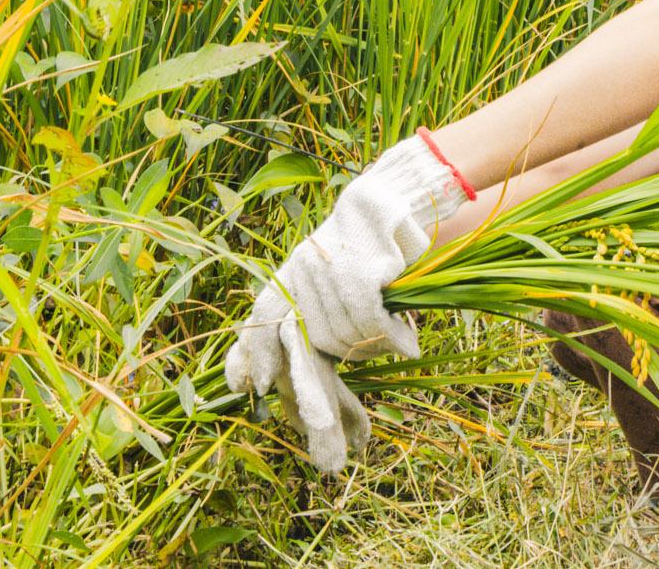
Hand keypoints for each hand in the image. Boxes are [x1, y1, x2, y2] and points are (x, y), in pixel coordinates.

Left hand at [224, 133, 470, 470]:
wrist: (389, 200)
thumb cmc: (363, 248)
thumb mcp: (323, 278)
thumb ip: (302, 320)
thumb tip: (261, 372)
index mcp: (287, 281)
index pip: (260, 323)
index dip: (255, 357)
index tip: (249, 388)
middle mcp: (299, 280)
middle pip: (310, 352)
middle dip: (318, 405)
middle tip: (330, 458)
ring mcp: (325, 278)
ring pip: (345, 342)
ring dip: (373, 347)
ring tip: (396, 338)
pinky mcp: (358, 275)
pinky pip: (371, 326)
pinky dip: (393, 338)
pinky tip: (408, 340)